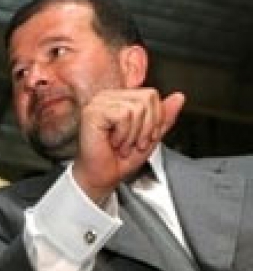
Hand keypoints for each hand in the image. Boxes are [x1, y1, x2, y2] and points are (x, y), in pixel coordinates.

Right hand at [73, 88, 184, 204]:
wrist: (102, 176)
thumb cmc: (119, 159)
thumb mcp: (150, 137)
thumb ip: (164, 117)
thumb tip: (178, 98)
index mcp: (120, 99)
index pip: (151, 94)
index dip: (155, 119)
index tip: (145, 137)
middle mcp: (108, 97)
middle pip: (146, 99)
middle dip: (146, 128)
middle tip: (135, 143)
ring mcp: (98, 103)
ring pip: (136, 108)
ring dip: (134, 134)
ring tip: (123, 145)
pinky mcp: (92, 112)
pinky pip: (123, 115)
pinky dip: (124, 135)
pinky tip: (114, 142)